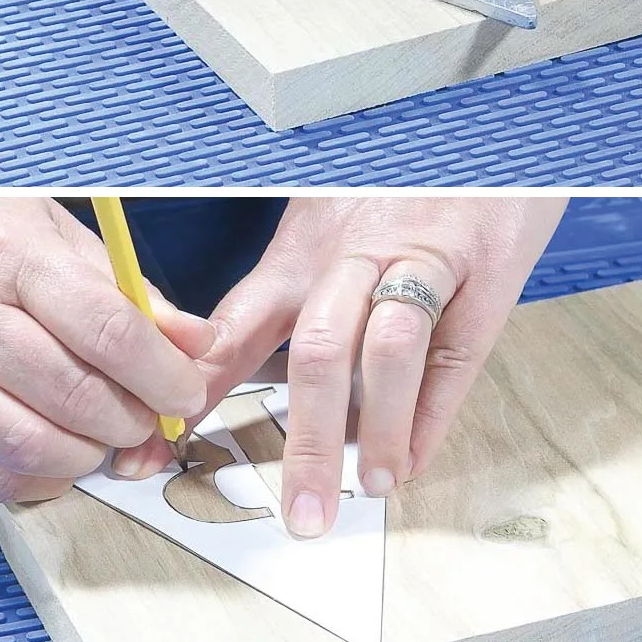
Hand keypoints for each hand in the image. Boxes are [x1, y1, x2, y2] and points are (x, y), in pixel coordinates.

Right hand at [0, 198, 211, 502]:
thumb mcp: (51, 228)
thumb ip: (125, 289)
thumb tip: (193, 342)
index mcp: (7, 259)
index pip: (108, 331)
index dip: (164, 373)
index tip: (189, 390)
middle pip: (75, 397)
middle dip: (135, 418)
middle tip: (156, 413)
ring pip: (31, 446)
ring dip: (92, 453)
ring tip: (111, 431)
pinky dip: (42, 476)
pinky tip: (64, 452)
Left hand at [115, 196, 566, 537]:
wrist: (481, 127)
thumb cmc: (399, 182)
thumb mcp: (326, 220)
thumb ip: (292, 293)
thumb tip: (231, 375)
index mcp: (304, 248)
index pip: (235, 326)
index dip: (196, 394)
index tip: (154, 452)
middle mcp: (355, 252)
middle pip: (316, 350)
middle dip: (305, 441)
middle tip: (302, 513)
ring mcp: (422, 257)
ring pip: (386, 348)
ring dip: (377, 429)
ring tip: (371, 487)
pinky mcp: (486, 267)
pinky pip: (456, 348)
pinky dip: (435, 413)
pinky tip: (417, 455)